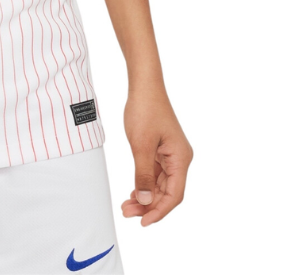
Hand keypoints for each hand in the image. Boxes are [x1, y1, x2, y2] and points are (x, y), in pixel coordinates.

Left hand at [120, 87, 192, 225]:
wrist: (143, 86)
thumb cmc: (145, 110)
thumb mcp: (141, 145)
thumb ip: (144, 175)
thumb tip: (146, 202)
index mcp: (181, 158)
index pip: (174, 194)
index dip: (160, 211)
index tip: (143, 222)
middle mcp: (179, 158)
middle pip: (167, 192)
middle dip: (149, 205)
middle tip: (127, 213)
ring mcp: (170, 154)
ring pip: (160, 184)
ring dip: (145, 196)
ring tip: (127, 206)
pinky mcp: (161, 150)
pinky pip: (155, 174)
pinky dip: (145, 184)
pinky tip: (133, 193)